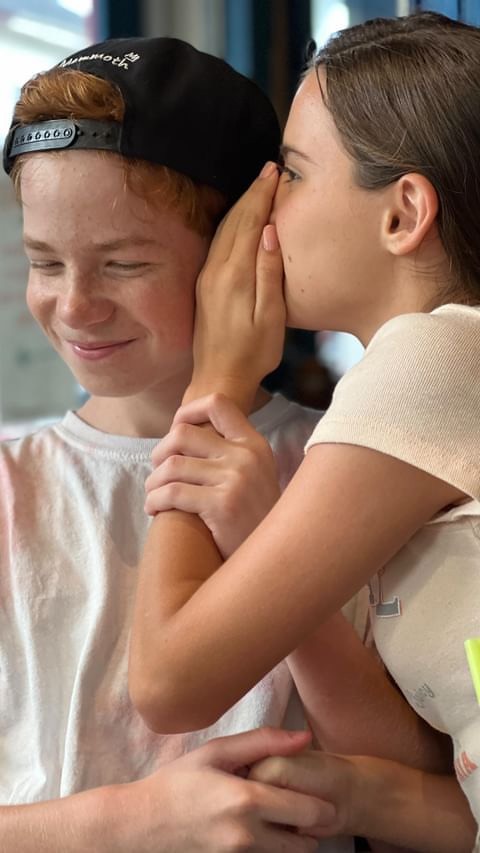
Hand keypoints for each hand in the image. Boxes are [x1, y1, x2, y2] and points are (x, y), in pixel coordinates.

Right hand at [113, 728, 335, 851]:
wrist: (140, 824)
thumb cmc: (177, 783)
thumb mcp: (216, 752)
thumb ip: (264, 741)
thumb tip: (305, 737)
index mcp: (246, 800)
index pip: (309, 811)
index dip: (320, 802)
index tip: (316, 792)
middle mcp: (246, 836)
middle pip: (305, 842)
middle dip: (310, 825)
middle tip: (299, 806)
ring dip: (291, 840)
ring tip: (278, 818)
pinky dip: (269, 849)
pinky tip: (257, 831)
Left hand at [145, 395, 280, 556]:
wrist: (276, 556)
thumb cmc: (255, 520)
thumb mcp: (255, 476)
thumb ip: (230, 454)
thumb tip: (183, 435)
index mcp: (254, 444)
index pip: (217, 404)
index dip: (188, 411)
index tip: (174, 430)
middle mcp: (246, 455)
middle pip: (182, 434)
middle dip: (159, 452)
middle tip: (157, 473)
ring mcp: (235, 478)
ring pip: (171, 466)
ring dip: (152, 482)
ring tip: (153, 496)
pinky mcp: (222, 504)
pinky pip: (171, 493)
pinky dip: (154, 501)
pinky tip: (155, 510)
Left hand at [187, 162, 284, 412]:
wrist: (218, 379)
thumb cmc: (253, 354)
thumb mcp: (271, 317)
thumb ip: (270, 273)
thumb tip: (271, 232)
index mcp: (235, 276)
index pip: (250, 222)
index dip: (263, 194)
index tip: (275, 171)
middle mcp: (216, 271)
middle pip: (235, 220)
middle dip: (252, 192)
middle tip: (269, 170)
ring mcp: (207, 278)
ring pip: (224, 229)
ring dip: (241, 205)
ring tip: (258, 187)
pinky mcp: (204, 287)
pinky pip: (218, 244)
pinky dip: (231, 224)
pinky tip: (240, 221)